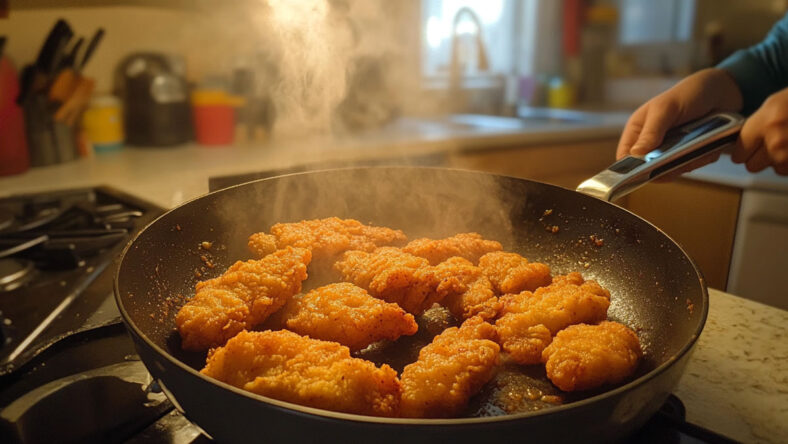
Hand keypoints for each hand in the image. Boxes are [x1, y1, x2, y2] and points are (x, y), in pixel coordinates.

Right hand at [616, 68, 742, 177]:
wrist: (724, 91)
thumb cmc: (688, 93)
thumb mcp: (666, 109)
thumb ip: (651, 132)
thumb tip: (635, 155)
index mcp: (638, 130)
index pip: (625, 156)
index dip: (630, 168)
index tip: (644, 173)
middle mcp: (651, 143)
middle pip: (650, 168)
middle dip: (666, 166)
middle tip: (681, 156)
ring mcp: (670, 151)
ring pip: (672, 170)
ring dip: (687, 162)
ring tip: (700, 145)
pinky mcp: (688, 155)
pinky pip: (691, 166)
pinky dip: (700, 159)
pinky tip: (708, 146)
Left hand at [731, 87, 787, 174]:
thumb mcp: (776, 104)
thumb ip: (757, 125)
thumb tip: (741, 145)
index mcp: (767, 121)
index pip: (740, 150)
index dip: (742, 151)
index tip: (745, 150)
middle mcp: (778, 140)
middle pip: (753, 166)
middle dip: (761, 157)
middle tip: (774, 143)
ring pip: (774, 169)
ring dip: (781, 160)